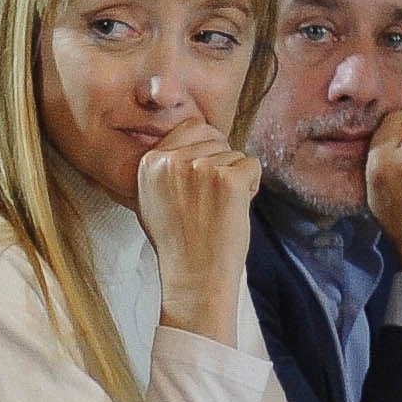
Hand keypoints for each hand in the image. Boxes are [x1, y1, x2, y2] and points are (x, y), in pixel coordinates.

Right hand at [134, 117, 257, 344]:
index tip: (206, 174)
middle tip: (212, 196)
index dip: (207, 147)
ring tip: (220, 207)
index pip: (191, 126)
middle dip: (222, 162)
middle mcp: (172, 161)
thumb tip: (188, 146)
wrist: (193, 274)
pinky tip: (235, 208)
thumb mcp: (150, 199)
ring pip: (235, 154)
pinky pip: (252, 165)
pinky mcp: (229, 180)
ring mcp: (201, 169)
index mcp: (150, 162)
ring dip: (236, 178)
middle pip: (216, 139)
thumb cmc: (176, 241)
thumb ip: (163, 169)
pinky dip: (251, 185)